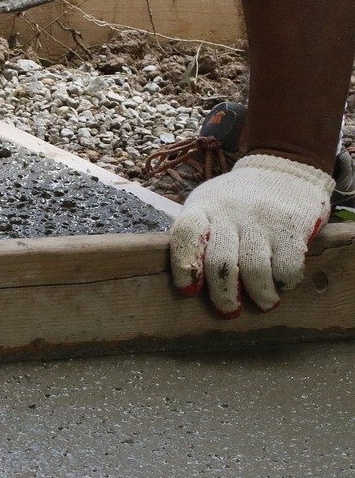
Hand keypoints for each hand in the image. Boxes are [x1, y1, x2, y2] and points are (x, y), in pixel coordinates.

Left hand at [169, 154, 332, 316]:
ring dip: (259, 293)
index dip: (184, 265)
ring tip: (264, 302)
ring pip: (255, 268)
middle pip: (221, 261)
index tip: (189, 291)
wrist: (284, 168)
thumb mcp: (208, 206)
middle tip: (229, 310)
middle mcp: (230, 212)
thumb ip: (197, 237)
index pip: (186, 234)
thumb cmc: (235, 201)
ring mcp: (262, 219)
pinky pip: (287, 265)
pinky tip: (283, 283)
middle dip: (224, 293)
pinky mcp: (292, 226)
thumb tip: (188, 287)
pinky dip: (285, 281)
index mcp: (202, 208)